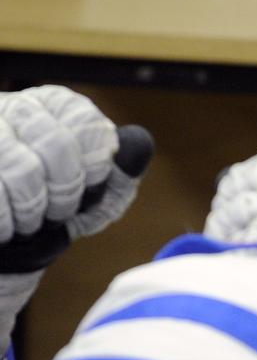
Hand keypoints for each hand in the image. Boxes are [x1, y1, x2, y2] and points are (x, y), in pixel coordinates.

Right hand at [0, 85, 152, 271]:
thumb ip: (119, 172)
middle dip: (65, 191)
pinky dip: (5, 221)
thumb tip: (140, 141)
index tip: (88, 187)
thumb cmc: (50, 217)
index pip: (83, 120)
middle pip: (54, 142)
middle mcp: (8, 108)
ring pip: (19, 168)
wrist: (4, 250)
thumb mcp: (93, 199)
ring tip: (26, 222)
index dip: (93, 163)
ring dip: (31, 209)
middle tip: (56, 213)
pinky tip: (4, 228)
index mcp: (48, 108)